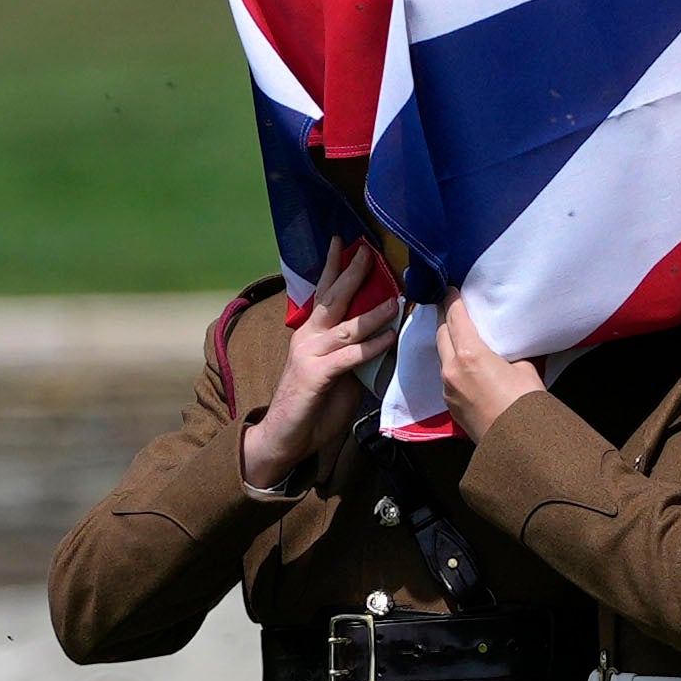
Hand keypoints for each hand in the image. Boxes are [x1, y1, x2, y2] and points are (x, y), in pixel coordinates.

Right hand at [237, 244, 405, 487]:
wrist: (284, 437)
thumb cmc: (313, 406)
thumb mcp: (339, 374)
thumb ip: (355, 354)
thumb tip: (382, 339)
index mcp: (311, 333)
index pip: (324, 294)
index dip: (335, 268)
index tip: (347, 244)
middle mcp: (307, 337)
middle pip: (332, 298)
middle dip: (350, 272)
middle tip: (367, 250)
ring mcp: (309, 355)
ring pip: (344, 325)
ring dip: (372, 311)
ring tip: (396, 297)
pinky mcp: (315, 375)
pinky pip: (348, 357)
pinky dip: (370, 347)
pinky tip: (387, 338)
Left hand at [434, 306, 545, 435]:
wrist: (519, 445)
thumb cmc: (526, 405)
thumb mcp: (525, 370)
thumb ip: (508, 355)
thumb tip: (504, 354)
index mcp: (470, 354)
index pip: (455, 318)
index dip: (452, 301)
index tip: (451, 290)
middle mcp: (452, 369)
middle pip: (441, 334)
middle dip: (446, 320)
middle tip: (453, 309)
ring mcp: (448, 389)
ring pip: (442, 357)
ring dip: (449, 344)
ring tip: (461, 338)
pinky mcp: (450, 406)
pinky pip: (447, 377)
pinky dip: (453, 366)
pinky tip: (466, 367)